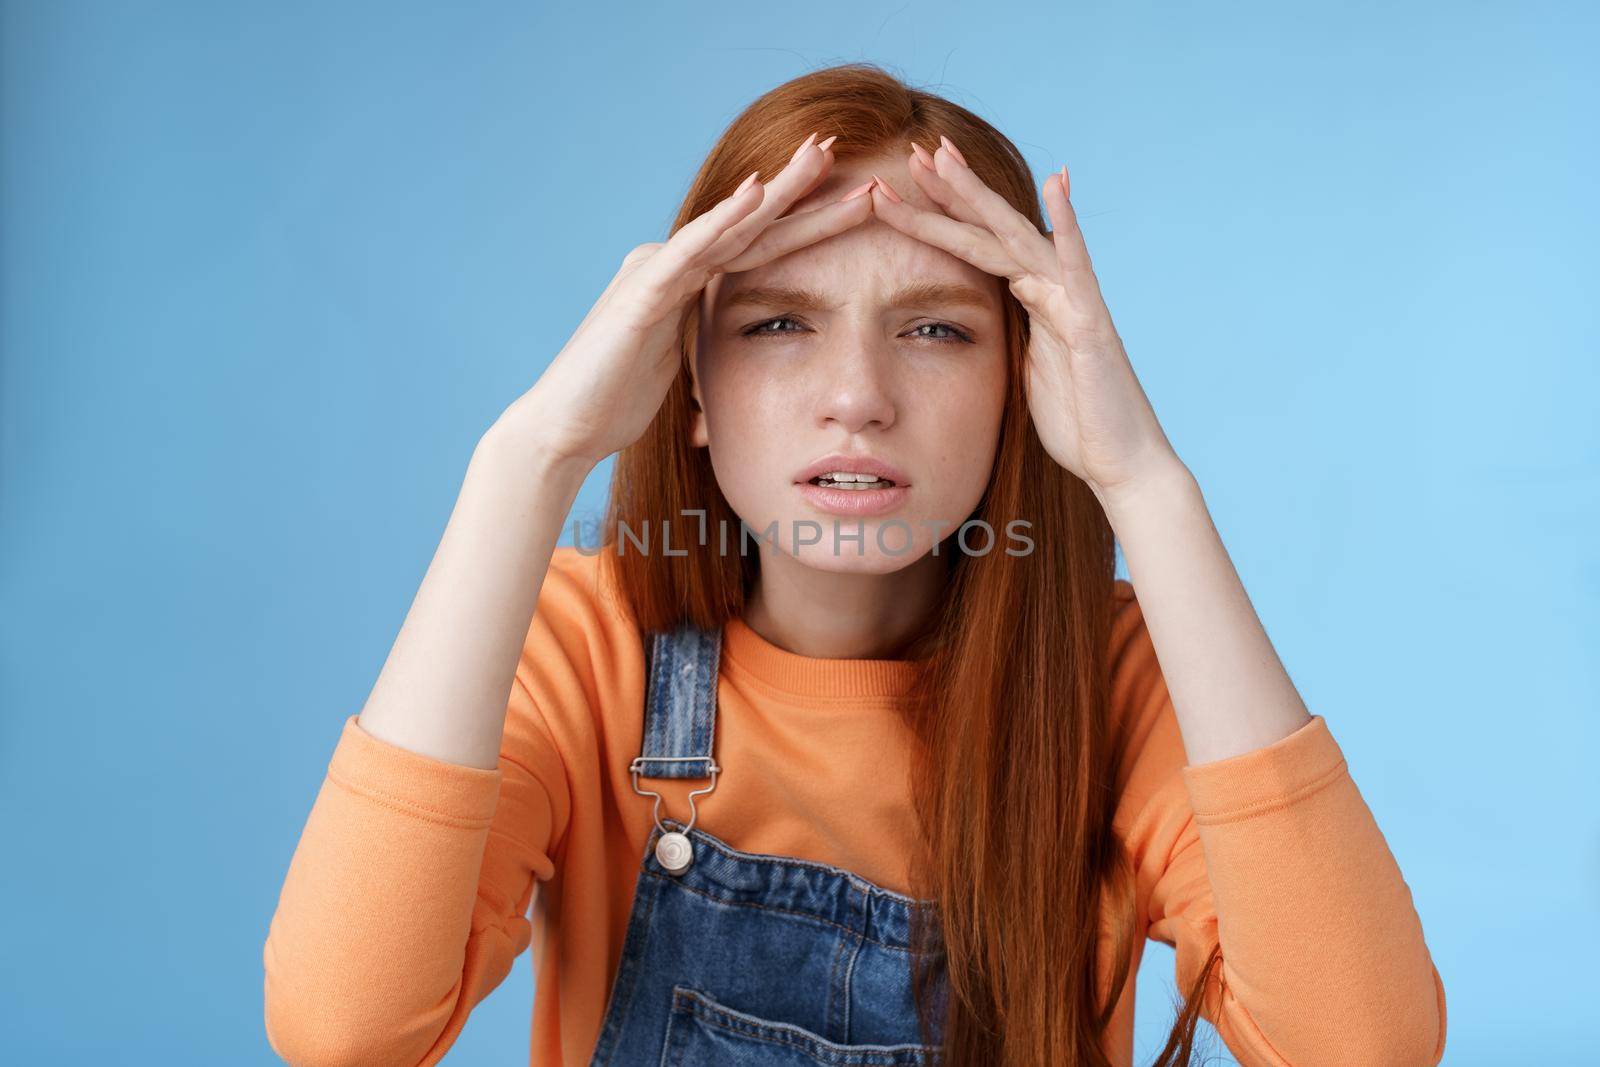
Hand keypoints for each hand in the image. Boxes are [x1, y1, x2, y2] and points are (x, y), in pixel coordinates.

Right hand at [494, 133, 874, 470]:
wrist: (565, 426)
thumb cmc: (616, 400)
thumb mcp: (679, 363)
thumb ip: (702, 339)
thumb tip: (737, 345)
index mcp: (684, 282)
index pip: (757, 247)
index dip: (805, 222)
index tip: (853, 197)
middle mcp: (671, 265)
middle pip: (751, 225)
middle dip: (801, 188)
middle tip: (841, 146)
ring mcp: (656, 273)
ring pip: (731, 226)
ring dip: (778, 191)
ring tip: (820, 154)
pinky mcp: (642, 293)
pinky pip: (691, 250)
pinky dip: (724, 220)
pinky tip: (757, 192)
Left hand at [869, 138, 1181, 508]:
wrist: (1120, 463)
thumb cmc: (1076, 423)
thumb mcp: (1023, 374)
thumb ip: (1008, 337)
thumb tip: (982, 320)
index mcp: (1029, 302)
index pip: (975, 248)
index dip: (939, 217)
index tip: (898, 188)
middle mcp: (1050, 290)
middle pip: (989, 229)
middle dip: (951, 191)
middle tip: (913, 149)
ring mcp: (1072, 301)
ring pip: (1017, 237)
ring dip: (980, 196)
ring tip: (945, 158)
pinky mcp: (1090, 324)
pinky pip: (1076, 268)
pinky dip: (1068, 225)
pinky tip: (1058, 182)